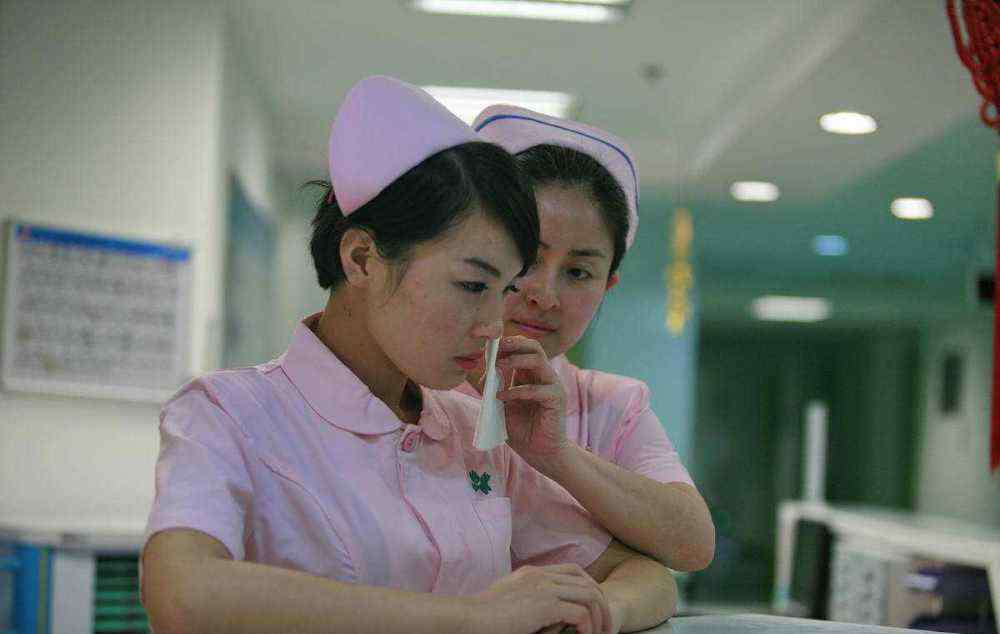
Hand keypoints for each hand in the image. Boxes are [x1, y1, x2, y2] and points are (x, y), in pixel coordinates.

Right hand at [467, 564, 611, 633]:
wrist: (468, 619)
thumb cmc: (483, 617)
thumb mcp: (508, 601)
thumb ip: (529, 601)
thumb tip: (547, 614)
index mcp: (532, 572)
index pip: (574, 571)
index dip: (590, 588)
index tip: (594, 610)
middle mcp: (541, 576)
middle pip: (587, 582)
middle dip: (602, 605)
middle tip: (605, 627)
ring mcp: (543, 588)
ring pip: (590, 596)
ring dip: (599, 618)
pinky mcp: (544, 606)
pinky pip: (580, 614)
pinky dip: (587, 627)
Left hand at [495, 336, 570, 475]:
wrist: (540, 453)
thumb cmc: (522, 430)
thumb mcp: (502, 405)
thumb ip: (495, 388)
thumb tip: (483, 374)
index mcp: (532, 374)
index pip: (523, 348)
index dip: (506, 344)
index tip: (487, 347)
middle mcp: (544, 376)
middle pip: (533, 347)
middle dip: (512, 344)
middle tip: (494, 350)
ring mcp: (553, 385)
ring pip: (537, 360)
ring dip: (514, 361)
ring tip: (496, 367)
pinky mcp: (556, 399)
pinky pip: (536, 389)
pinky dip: (515, 391)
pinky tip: (500, 397)